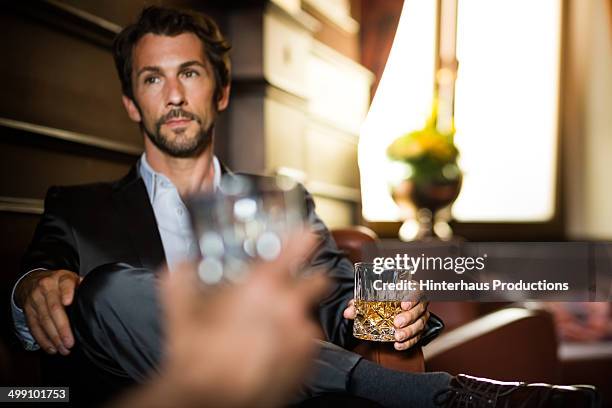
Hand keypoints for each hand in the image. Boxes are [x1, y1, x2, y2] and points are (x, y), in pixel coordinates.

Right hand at [15, 269, 80, 354]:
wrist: (34, 281)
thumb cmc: (61, 283)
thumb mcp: (73, 280)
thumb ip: (83, 288)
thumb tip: (99, 299)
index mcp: (62, 278)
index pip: (65, 284)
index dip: (67, 293)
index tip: (69, 302)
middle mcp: (47, 287)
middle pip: (54, 308)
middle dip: (62, 327)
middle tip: (70, 342)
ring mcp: (35, 299)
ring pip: (44, 320)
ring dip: (54, 337)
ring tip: (64, 349)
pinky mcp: (28, 311)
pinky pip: (34, 327)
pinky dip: (43, 340)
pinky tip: (52, 348)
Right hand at [149, 230, 327, 407]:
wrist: (210, 403)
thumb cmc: (198, 360)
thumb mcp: (180, 314)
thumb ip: (178, 281)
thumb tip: (177, 267)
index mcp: (262, 288)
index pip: (296, 248)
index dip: (303, 238)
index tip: (307, 234)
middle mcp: (288, 308)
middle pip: (317, 281)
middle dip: (307, 281)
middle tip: (288, 288)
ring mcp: (301, 336)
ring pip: (305, 315)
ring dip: (292, 318)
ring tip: (265, 332)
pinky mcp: (306, 362)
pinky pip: (305, 343)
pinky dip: (292, 343)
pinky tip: (268, 351)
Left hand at [343, 298, 429, 350]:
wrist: (385, 308)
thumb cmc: (381, 299)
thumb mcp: (370, 299)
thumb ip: (359, 304)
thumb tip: (348, 312)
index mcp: (409, 289)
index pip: (416, 290)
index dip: (412, 297)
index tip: (403, 305)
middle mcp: (418, 303)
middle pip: (419, 309)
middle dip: (409, 317)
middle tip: (397, 323)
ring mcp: (419, 316)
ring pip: (420, 324)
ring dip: (409, 331)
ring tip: (397, 337)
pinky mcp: (418, 330)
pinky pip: (417, 337)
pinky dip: (408, 342)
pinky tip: (399, 345)